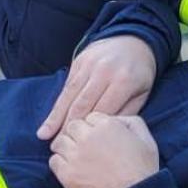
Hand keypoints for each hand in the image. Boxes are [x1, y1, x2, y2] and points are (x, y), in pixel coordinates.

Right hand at [38, 35, 155, 139]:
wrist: (134, 40)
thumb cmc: (139, 73)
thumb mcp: (142, 92)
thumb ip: (126, 112)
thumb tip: (105, 133)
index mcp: (123, 81)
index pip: (102, 111)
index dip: (89, 131)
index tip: (80, 148)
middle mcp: (104, 72)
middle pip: (82, 104)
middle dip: (69, 127)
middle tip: (58, 146)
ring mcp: (89, 65)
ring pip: (69, 95)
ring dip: (56, 117)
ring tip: (45, 135)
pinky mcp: (78, 61)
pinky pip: (66, 86)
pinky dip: (58, 104)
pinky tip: (49, 118)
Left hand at [48, 113, 159, 187]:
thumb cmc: (142, 169)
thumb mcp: (146, 139)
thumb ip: (131, 121)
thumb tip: (116, 118)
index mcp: (108, 125)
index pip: (91, 117)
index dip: (95, 126)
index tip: (98, 137)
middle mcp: (88, 137)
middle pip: (72, 126)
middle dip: (78, 134)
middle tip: (85, 145)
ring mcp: (75, 156)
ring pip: (59, 142)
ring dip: (66, 146)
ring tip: (75, 155)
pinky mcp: (67, 174)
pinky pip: (53, 161)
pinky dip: (60, 162)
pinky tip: (71, 167)